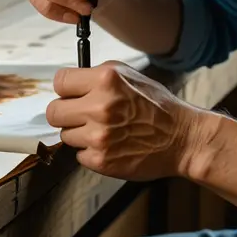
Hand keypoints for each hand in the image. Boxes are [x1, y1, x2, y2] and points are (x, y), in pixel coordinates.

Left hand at [46, 61, 213, 180]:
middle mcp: (100, 106)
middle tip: (81, 116)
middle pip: (54, 111)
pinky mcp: (100, 160)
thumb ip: (97, 76)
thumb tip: (69, 83)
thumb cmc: (158, 107)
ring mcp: (99, 136)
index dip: (66, 89)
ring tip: (104, 131)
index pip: (59, 82)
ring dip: (80, 134)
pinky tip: (111, 146)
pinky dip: (91, 152)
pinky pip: (79, 155)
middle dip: (66, 113)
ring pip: (66, 135)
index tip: (72, 94)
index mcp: (106, 80)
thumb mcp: (130, 76)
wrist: (183, 139)